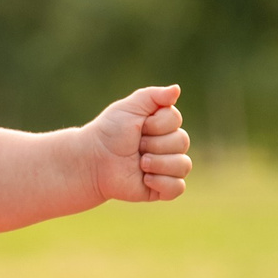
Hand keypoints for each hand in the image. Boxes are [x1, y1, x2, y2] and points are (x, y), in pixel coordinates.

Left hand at [84, 85, 190, 202]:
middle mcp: (169, 145)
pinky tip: (145, 179)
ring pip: (183, 165)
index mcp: (164, 125)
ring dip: (158, 163)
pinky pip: (177, 187)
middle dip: (154, 144)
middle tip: (135, 147)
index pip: (175, 120)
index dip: (156, 124)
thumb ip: (154, 96)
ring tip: (139, 163)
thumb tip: (177, 89)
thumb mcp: (129, 107)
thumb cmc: (109, 132)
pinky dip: (162, 183)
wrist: (93, 161)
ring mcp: (167, 167)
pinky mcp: (162, 189)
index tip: (139, 127)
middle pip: (182, 141)